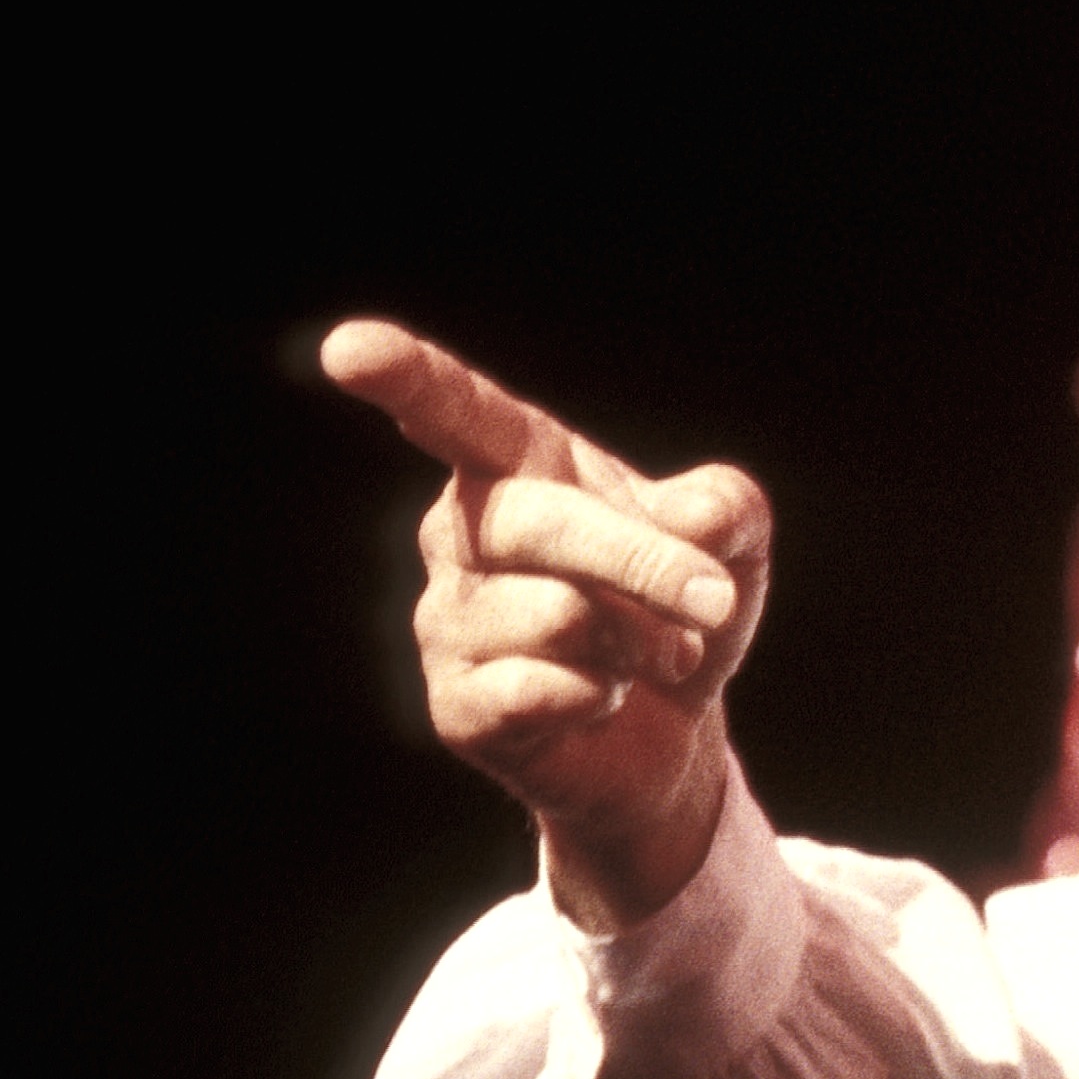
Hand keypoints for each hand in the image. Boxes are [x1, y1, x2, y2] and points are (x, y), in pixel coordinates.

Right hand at [322, 321, 768, 928]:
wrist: (671, 731)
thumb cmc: (681, 610)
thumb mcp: (731, 546)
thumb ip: (726, 511)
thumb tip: (698, 520)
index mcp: (514, 462)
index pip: (456, 410)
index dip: (405, 377)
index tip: (348, 348)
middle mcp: (462, 531)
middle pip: (539, 524)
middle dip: (645, 565)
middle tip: (715, 600)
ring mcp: (447, 620)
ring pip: (559, 616)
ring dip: (639, 644)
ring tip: (645, 656)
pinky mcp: (456, 707)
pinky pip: (537, 693)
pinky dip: (603, 699)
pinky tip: (601, 699)